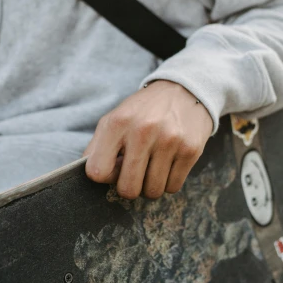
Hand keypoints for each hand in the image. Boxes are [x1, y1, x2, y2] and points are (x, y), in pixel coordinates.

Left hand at [83, 80, 213, 199]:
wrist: (185, 91)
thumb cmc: (144, 111)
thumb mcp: (116, 118)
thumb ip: (98, 147)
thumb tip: (93, 177)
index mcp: (118, 123)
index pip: (98, 171)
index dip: (106, 176)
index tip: (115, 168)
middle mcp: (143, 131)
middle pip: (128, 189)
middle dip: (130, 187)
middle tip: (136, 173)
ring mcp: (169, 141)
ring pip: (152, 191)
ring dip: (151, 185)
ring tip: (153, 166)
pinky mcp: (190, 150)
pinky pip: (173, 187)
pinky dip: (169, 181)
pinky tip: (169, 163)